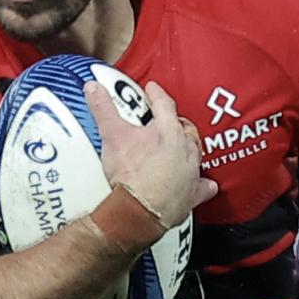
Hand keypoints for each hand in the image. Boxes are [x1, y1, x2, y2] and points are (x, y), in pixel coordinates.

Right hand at [87, 76, 213, 229]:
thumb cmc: (130, 175)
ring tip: (181, 149)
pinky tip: (204, 184)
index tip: (153, 89)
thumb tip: (94, 88)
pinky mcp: (192, 195)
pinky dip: (203, 185)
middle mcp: (185, 150)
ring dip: (188, 150)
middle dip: (175, 124)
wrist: (138, 210)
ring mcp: (191, 173)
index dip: (157, 94)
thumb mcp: (112, 136)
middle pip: (184, 130)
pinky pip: (203, 187)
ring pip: (195, 155)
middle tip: (166, 122)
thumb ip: (103, 109)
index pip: (165, 104)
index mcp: (168, 131)